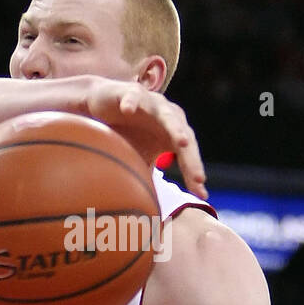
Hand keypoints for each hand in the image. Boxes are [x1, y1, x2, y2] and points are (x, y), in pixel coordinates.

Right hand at [84, 79, 206, 198]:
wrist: (102, 106)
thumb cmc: (127, 134)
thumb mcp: (139, 159)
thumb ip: (149, 177)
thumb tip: (151, 211)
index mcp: (173, 134)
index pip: (188, 156)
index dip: (193, 173)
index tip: (200, 194)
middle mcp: (168, 117)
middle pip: (184, 137)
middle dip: (192, 158)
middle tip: (197, 178)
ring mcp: (151, 103)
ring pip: (166, 115)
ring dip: (175, 128)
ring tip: (182, 143)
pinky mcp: (131, 93)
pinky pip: (132, 98)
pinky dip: (131, 103)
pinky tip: (129, 110)